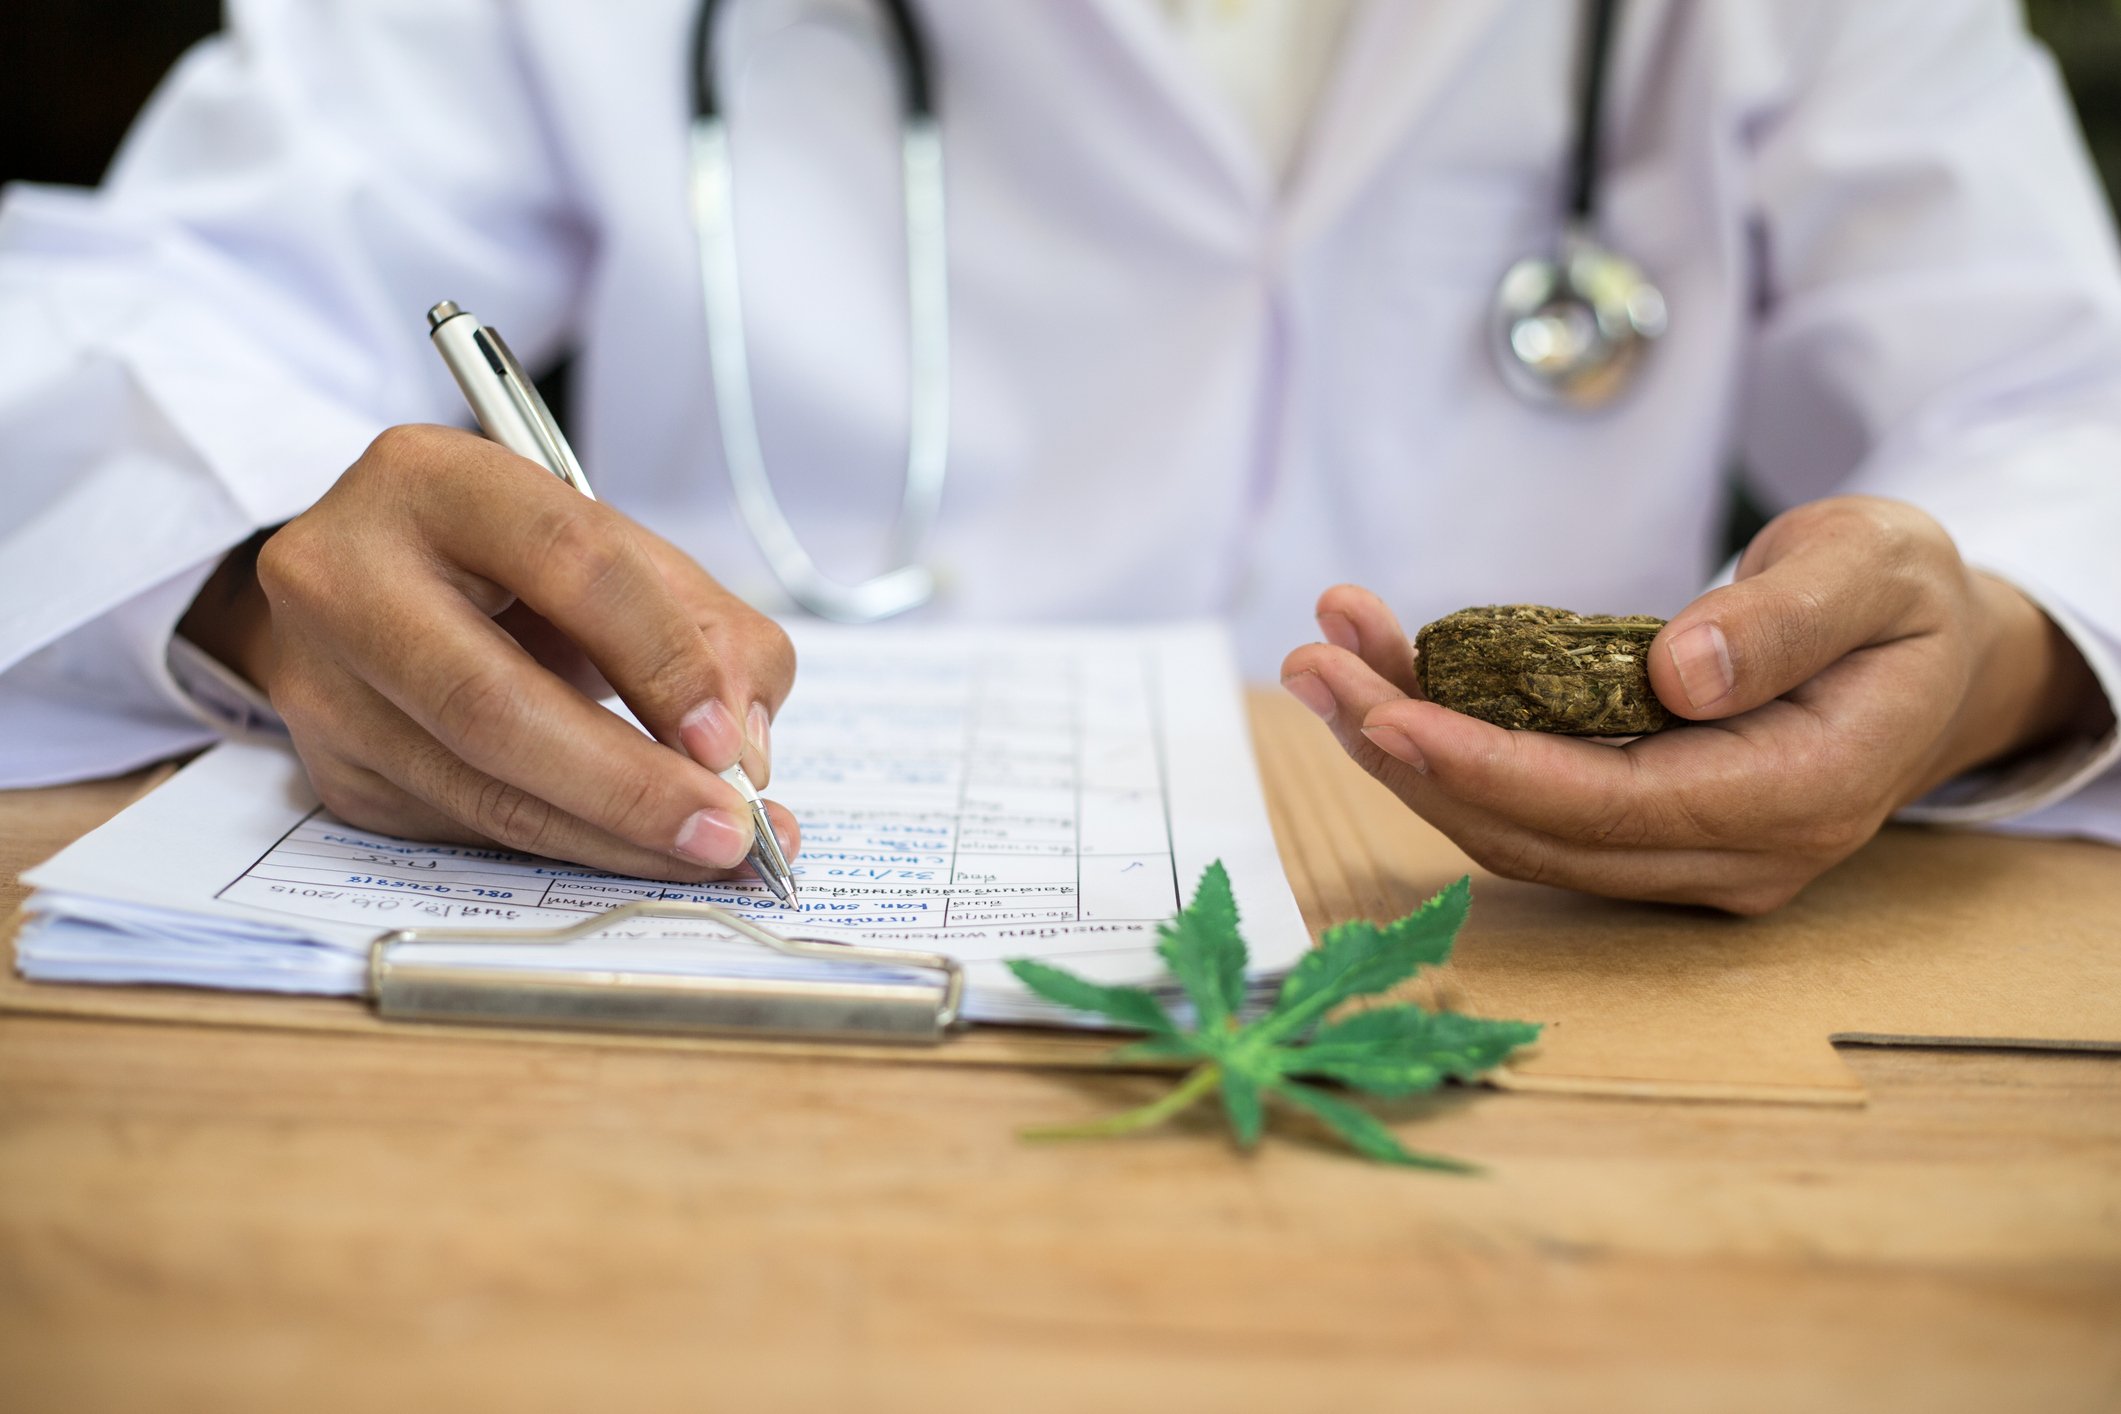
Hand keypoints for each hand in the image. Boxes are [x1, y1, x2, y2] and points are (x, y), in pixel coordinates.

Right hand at [177, 424, 798, 881]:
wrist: (365, 584)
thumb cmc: (508, 561)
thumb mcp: (611, 548)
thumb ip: (703, 626)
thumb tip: (742, 751)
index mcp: (433, 479)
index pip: (566, 563)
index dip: (659, 658)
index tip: (729, 739)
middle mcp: (347, 574)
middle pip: (494, 705)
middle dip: (630, 785)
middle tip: (727, 831)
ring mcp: (323, 681)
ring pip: (478, 789)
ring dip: (609, 837)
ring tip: (704, 851)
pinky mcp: (331, 767)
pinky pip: (465, 826)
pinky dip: (565, 846)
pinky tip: (632, 848)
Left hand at [1280, 496, 2108, 913]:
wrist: (1928, 654)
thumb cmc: (1904, 600)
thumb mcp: (1877, 569)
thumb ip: (1786, 620)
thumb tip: (1676, 675)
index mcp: (1803, 794)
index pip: (1617, 803)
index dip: (1494, 767)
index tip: (1391, 718)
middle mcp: (1736, 853)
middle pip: (1538, 827)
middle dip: (1411, 752)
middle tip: (1315, 662)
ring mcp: (1686, 856)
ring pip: (1514, 823)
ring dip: (1406, 747)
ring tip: (1326, 656)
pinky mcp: (1643, 833)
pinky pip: (1525, 801)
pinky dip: (1445, 741)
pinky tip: (1384, 672)